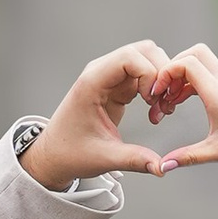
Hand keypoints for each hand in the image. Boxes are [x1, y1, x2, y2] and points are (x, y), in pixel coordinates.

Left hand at [17, 40, 182, 189]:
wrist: (54, 155)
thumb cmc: (70, 152)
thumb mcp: (105, 157)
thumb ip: (135, 160)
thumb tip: (162, 167)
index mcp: (92, 82)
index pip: (129, 57)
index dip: (149, 73)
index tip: (153, 99)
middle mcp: (101, 73)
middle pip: (142, 51)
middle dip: (160, 74)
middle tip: (163, 103)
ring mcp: (110, 78)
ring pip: (146, 60)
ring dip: (160, 80)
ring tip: (160, 108)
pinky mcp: (117, 87)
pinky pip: (143, 75)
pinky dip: (155, 89)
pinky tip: (154, 110)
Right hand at [131, 42, 217, 175]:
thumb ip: (187, 157)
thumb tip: (161, 167)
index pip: (186, 63)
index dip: (166, 73)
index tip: (156, 95)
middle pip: (193, 53)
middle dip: (172, 69)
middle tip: (162, 94)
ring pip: (201, 64)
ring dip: (181, 78)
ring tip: (170, 103)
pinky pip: (207, 77)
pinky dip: (191, 84)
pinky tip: (183, 104)